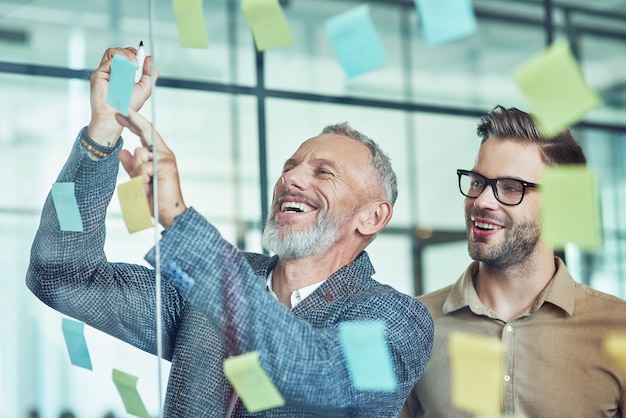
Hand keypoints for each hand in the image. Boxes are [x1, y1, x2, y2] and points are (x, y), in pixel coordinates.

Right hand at [88, 47, 158, 146]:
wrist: (118, 115)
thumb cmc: (128, 106)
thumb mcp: (145, 88)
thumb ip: (149, 74)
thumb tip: (149, 58)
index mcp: (122, 74)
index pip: (126, 55)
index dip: (134, 53)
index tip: (142, 56)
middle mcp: (112, 71)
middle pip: (118, 51)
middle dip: (130, 53)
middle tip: (137, 63)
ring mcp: (105, 72)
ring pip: (112, 52)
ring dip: (125, 56)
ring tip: (132, 67)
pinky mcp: (99, 74)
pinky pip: (109, 62)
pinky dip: (119, 64)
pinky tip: (124, 73)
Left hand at [116, 110, 186, 228]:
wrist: (169, 213)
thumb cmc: (155, 197)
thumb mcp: (138, 179)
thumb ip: (131, 166)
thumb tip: (122, 152)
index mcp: (159, 155)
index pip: (146, 134)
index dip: (134, 122)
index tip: (122, 114)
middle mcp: (165, 153)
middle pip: (146, 132)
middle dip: (132, 120)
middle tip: (120, 111)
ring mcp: (166, 159)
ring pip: (139, 153)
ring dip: (135, 171)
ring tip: (143, 184)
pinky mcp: (165, 166)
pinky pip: (142, 167)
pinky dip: (140, 179)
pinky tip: (147, 186)